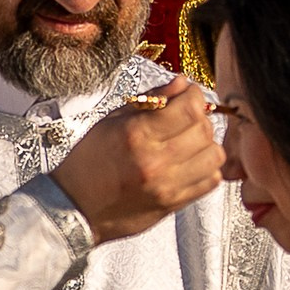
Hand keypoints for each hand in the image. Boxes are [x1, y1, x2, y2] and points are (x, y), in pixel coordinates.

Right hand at [56, 79, 221, 242]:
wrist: (75, 207)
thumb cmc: (88, 162)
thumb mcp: (111, 121)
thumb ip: (151, 99)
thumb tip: (182, 83)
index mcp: (137, 135)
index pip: (190, 108)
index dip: (195, 96)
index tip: (189, 96)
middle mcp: (155, 161)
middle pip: (205, 131)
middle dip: (200, 119)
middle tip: (187, 119)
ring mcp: (167, 186)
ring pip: (214, 156)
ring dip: (206, 145)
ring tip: (189, 143)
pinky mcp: (173, 204)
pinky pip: (211, 182)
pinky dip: (206, 169)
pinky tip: (190, 165)